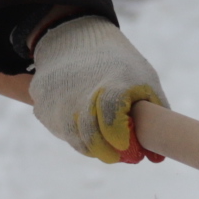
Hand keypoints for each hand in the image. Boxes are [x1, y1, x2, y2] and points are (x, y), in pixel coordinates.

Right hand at [28, 16, 165, 161]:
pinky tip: (85, 125)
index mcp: (111, 84)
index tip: (128, 147)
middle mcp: (79, 93)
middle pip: (91, 135)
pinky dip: (75, 134)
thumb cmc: (118, 64)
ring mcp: (57, 101)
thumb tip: (156, 157)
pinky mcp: (42, 106)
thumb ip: (153, 114)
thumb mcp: (143, 79)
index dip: (119, 137)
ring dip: (91, 147)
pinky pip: (60, 130)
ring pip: (74, 138)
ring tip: (105, 142)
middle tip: (120, 156)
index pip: (111, 118)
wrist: (74, 41)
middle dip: (107, 152)